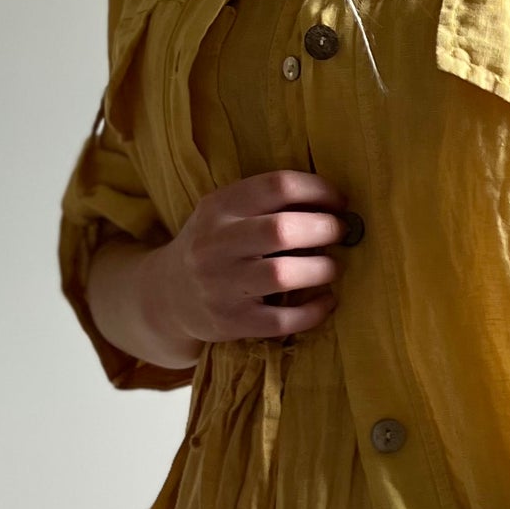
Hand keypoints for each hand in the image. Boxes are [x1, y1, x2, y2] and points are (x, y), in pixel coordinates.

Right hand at [143, 169, 351, 351]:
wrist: (168, 296)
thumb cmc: (215, 246)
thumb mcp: (225, 213)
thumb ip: (267, 203)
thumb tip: (334, 202)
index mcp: (218, 207)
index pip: (277, 186)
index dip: (318, 190)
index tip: (339, 201)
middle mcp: (214, 244)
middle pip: (281, 230)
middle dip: (325, 228)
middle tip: (341, 233)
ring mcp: (220, 286)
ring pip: (283, 274)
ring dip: (322, 269)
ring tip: (333, 268)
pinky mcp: (230, 322)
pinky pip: (282, 320)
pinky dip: (314, 311)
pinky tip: (326, 301)